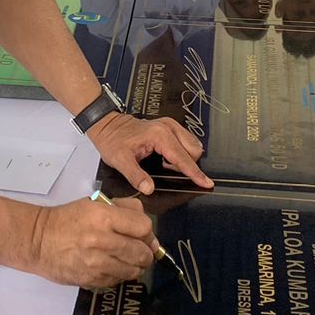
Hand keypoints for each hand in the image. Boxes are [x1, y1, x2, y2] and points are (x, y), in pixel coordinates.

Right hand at [29, 196, 157, 288]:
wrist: (38, 241)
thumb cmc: (68, 219)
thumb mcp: (95, 204)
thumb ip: (124, 209)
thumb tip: (148, 228)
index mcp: (104, 217)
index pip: (144, 227)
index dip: (147, 232)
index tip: (143, 235)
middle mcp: (102, 241)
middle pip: (142, 253)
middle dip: (146, 253)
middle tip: (140, 251)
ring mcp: (96, 264)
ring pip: (133, 271)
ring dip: (135, 266)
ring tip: (128, 260)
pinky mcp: (91, 280)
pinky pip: (117, 281)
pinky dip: (119, 276)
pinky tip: (112, 267)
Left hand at [87, 112, 211, 193]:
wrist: (107, 125)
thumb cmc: (113, 140)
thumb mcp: (120, 161)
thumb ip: (136, 176)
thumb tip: (149, 188)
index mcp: (160, 135)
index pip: (183, 158)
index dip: (195, 173)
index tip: (206, 183)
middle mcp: (168, 128)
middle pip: (193, 151)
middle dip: (187, 165)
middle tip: (166, 171)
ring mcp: (170, 125)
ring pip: (192, 145)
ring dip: (184, 158)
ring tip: (165, 164)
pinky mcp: (169, 126)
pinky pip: (186, 141)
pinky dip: (181, 153)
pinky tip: (166, 158)